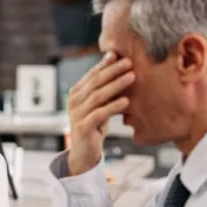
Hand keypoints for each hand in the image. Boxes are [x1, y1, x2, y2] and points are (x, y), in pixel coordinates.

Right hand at [66, 52, 133, 175]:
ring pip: (98, 96)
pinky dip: (113, 107)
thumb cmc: (94, 125)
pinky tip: (126, 101)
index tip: (119, 54)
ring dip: (116, 85)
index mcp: (77, 93)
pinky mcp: (83, 127)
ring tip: (132, 77)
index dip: (105, 64)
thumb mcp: (99, 105)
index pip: (92, 74)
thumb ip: (105, 90)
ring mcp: (77, 114)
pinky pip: (99, 114)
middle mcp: (74, 101)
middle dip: (113, 71)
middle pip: (95, 82)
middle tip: (129, 62)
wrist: (84, 151)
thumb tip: (123, 69)